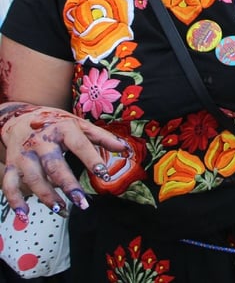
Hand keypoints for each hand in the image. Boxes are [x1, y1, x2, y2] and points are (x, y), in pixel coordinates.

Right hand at [0, 103, 128, 217]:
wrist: (20, 118)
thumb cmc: (56, 124)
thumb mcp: (79, 125)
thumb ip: (102, 137)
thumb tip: (125, 149)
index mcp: (63, 129)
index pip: (79, 144)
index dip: (91, 159)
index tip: (103, 174)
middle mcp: (42, 142)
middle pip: (55, 165)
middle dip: (68, 185)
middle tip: (82, 202)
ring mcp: (24, 155)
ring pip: (34, 178)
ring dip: (47, 197)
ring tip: (62, 210)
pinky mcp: (11, 165)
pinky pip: (9, 185)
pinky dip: (15, 201)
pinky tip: (25, 214)